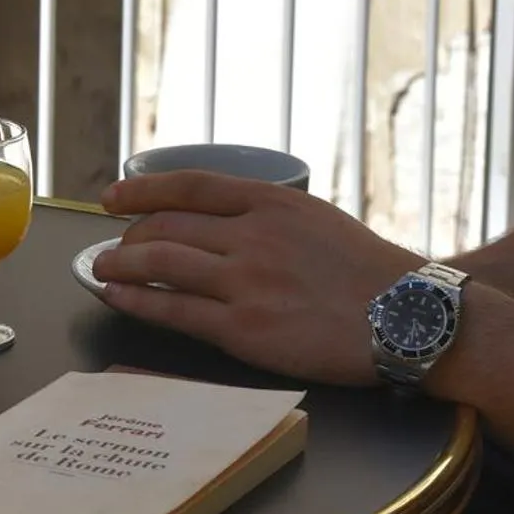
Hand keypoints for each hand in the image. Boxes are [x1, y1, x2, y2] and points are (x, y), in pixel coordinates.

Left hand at [93, 172, 424, 385]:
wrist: (413, 319)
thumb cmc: (372, 274)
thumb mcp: (318, 220)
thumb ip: (268, 216)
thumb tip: (219, 220)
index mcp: (273, 202)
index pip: (190, 185)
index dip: (142, 189)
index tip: (112, 196)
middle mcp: (253, 236)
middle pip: (166, 225)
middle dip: (129, 234)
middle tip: (112, 243)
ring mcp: (246, 282)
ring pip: (160, 263)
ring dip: (119, 263)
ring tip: (100, 267)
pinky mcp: (244, 329)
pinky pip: (172, 309)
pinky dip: (135, 299)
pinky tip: (117, 294)